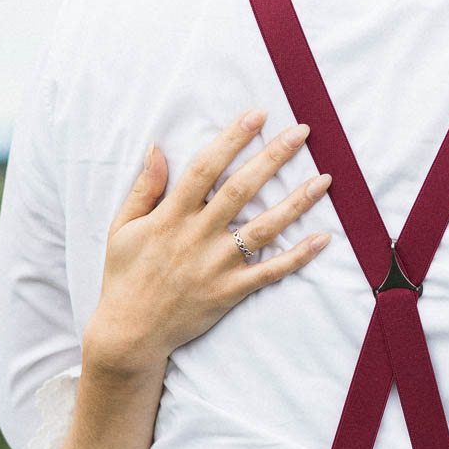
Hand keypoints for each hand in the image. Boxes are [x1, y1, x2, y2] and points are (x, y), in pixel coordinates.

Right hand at [83, 109, 332, 373]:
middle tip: (301, 131)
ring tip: (325, 179)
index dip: (232, 139)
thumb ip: (144, 188)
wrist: (129, 333)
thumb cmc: (124, 276)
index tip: (256, 115)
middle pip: (242, 189)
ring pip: (264, 228)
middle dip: (273, 157)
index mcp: (171, 216)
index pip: (206, 168)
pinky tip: (323, 238)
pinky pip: (271, 272)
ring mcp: (217, 265)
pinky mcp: (230, 291)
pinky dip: (298, 256)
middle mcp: (197, 236)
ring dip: (297, 202)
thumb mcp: (122, 228)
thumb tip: (157, 147)